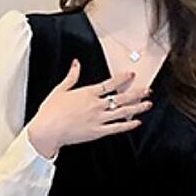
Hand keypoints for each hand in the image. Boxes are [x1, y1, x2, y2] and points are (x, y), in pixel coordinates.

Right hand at [25, 59, 152, 157]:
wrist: (48, 130)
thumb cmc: (51, 111)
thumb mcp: (60, 90)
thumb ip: (71, 76)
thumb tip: (76, 63)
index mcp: (88, 93)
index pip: (110, 83)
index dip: (122, 78)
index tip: (131, 74)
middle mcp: (96, 105)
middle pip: (122, 97)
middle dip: (137, 93)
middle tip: (148, 90)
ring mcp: (99, 119)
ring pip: (123, 112)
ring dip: (137, 107)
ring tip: (148, 104)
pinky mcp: (98, 132)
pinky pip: (117, 128)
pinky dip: (128, 125)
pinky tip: (137, 122)